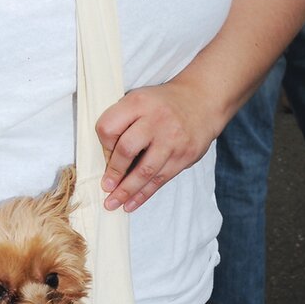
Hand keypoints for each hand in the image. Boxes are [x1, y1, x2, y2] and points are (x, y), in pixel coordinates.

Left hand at [96, 78, 219, 212]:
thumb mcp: (138, 100)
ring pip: (145, 170)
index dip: (103, 144)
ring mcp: (172, 140)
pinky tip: (131, 203)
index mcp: (137, 103)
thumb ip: (122, 122)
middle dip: (113, 172)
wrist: (201, 100)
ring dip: (126, 190)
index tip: (104, 154)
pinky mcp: (184, 156)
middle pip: (127, 149)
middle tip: (105, 187)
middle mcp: (155, 120)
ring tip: (113, 203)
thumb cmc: (162, 104)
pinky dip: (143, 194)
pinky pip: (160, 179)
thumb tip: (106, 158)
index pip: (109, 127)